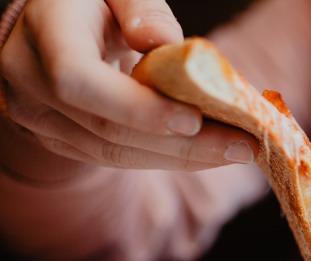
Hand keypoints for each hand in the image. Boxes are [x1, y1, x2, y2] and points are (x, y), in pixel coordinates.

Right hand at [0, 0, 255, 182]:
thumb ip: (140, 7)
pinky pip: (117, 159)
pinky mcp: (61, 141)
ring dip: (184, 157)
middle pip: (108, 128)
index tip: (195, 118)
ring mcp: (40, 118)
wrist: (53, 25)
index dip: (137, 107)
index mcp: (44, 33)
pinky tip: (210, 152)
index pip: (78, 79)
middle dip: (182, 143)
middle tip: (244, 145)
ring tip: (238, 151)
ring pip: (116, 153)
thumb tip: (165, 43)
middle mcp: (30, 80)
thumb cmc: (94, 2)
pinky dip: (168, 158)